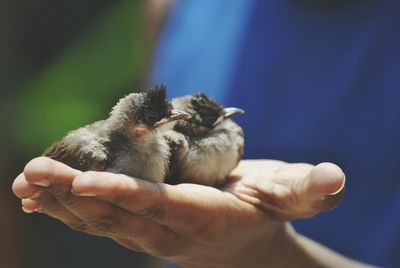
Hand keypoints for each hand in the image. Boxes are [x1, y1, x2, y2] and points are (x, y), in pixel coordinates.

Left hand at [12, 157, 345, 267]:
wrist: (243, 239)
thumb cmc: (265, 208)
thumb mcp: (293, 195)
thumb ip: (309, 189)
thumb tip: (336, 179)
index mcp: (202, 217)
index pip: (159, 207)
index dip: (125, 197)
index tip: (87, 183)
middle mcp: (167, 230)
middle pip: (116, 213)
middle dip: (73, 195)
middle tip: (34, 174)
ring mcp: (147, 231)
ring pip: (99, 218)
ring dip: (59, 201)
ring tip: (25, 183)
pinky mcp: (137, 223)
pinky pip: (98, 216)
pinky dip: (66, 205)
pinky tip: (38, 195)